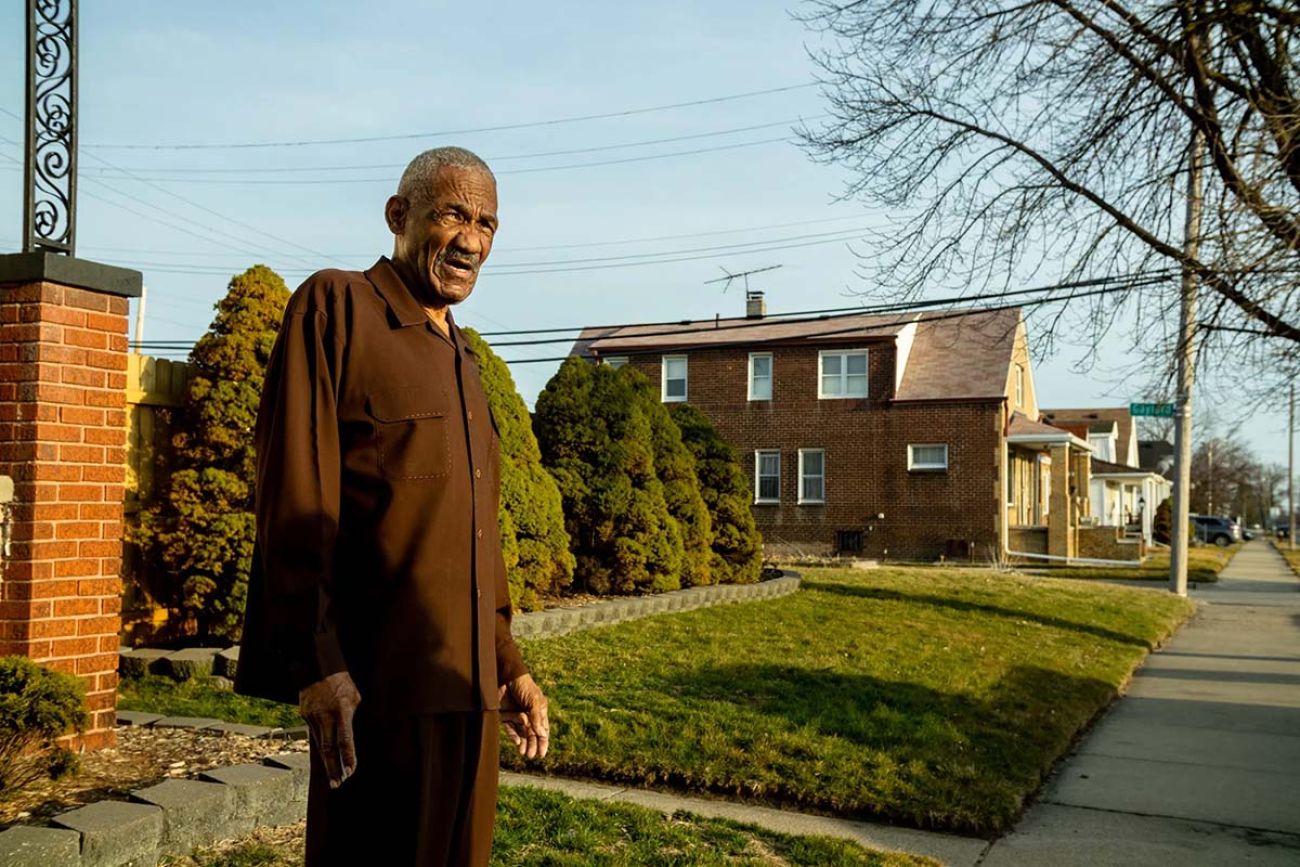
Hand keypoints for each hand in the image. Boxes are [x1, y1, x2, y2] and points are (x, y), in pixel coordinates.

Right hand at [299, 671, 360, 788]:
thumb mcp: (355, 697)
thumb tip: (349, 735)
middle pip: (329, 748)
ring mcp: (313, 717)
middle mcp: (325, 717)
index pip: (345, 739)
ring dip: (327, 763)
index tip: (351, 771)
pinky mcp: (305, 716)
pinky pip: (315, 735)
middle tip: (338, 784)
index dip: (348, 757)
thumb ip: (352, 717)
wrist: (318, 667)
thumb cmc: (342, 682)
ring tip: (333, 778)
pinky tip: (326, 759)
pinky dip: (321, 748)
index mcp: (341, 711)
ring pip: (320, 745)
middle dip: (334, 768)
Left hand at [498, 673, 548, 759]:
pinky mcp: (505, 715)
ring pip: (522, 734)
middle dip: (533, 745)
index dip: (543, 741)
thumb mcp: (534, 700)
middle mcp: (528, 714)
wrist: (504, 675)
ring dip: (524, 744)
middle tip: (532, 755)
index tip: (542, 753)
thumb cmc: (523, 685)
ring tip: (525, 753)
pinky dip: (514, 736)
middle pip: (532, 734)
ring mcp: (516, 715)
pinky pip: (510, 729)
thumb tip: (542, 734)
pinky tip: (518, 743)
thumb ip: (537, 717)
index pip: (543, 729)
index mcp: (539, 710)